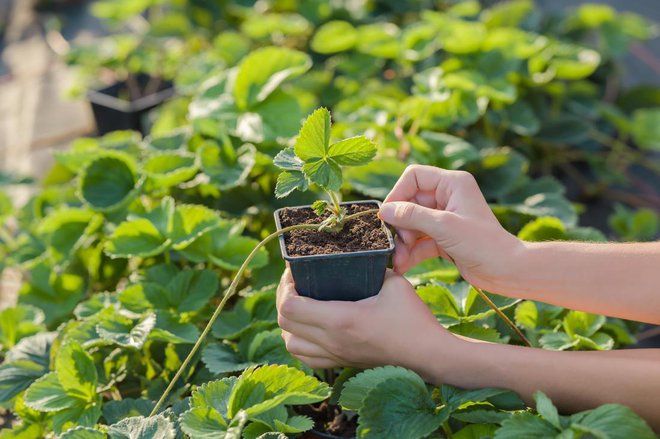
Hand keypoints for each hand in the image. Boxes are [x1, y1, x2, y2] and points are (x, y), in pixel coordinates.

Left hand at [276, 268, 457, 371]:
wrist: (428, 355)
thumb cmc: (413, 319)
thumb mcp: (393, 283)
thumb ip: (371, 269)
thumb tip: (356, 256)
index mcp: (341, 320)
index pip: (290, 308)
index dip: (285, 287)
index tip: (294, 272)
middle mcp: (332, 341)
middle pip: (284, 324)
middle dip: (283, 299)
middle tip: (294, 282)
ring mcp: (335, 355)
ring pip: (290, 345)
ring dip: (288, 323)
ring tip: (299, 304)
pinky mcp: (342, 363)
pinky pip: (306, 358)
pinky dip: (299, 342)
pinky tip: (309, 328)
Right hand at [381, 164, 523, 291]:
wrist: (506, 271)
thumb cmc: (482, 244)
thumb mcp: (443, 226)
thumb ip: (411, 215)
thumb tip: (383, 210)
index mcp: (452, 183)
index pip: (414, 177)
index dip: (398, 193)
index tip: (387, 215)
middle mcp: (448, 197)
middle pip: (410, 203)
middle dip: (400, 225)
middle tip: (393, 243)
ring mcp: (445, 218)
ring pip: (413, 224)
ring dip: (403, 242)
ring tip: (398, 260)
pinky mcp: (444, 238)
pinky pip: (420, 241)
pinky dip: (411, 252)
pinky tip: (402, 266)